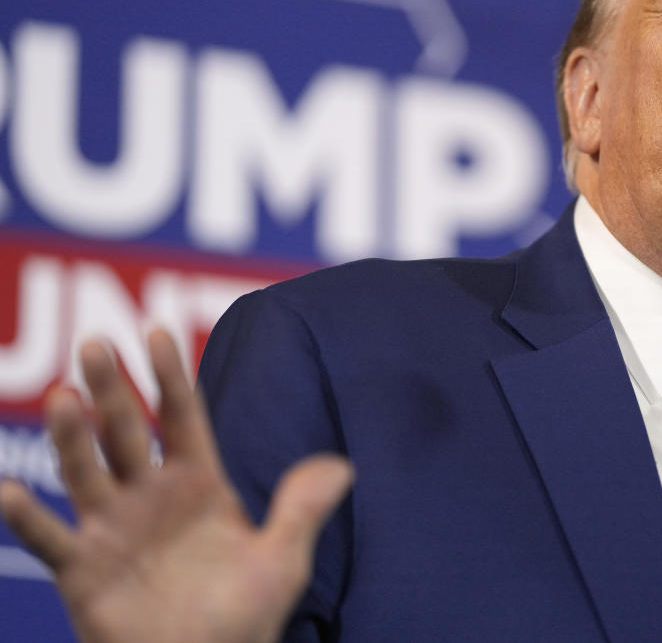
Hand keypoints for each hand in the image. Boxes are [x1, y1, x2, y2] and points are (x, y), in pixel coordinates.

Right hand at [0, 329, 352, 642]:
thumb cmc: (245, 619)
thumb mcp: (282, 561)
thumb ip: (302, 510)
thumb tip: (342, 465)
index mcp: (198, 483)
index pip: (181, 416)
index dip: (169, 375)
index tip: (156, 331)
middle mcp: (150, 497)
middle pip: (128, 432)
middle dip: (113, 389)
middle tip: (96, 343)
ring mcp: (113, 530)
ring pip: (87, 472)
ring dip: (73, 437)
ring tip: (63, 399)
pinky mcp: (83, 572)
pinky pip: (52, 540)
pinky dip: (28, 518)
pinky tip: (9, 492)